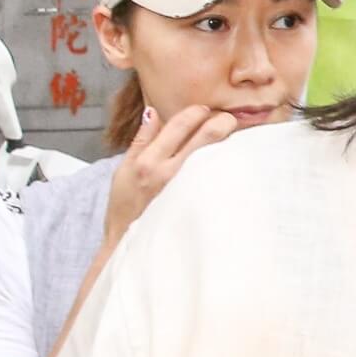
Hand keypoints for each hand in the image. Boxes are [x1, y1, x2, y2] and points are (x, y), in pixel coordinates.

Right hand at [104, 105, 237, 244]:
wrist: (130, 246)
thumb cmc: (125, 209)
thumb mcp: (123, 170)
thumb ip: (141, 140)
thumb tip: (153, 112)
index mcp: (149, 162)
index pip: (180, 123)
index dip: (197, 111)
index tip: (203, 110)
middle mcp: (171, 174)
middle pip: (208, 135)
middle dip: (222, 121)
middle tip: (227, 120)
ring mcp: (191, 190)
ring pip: (220, 155)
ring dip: (229, 142)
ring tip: (231, 139)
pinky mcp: (203, 204)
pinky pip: (222, 177)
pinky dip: (229, 165)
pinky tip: (232, 162)